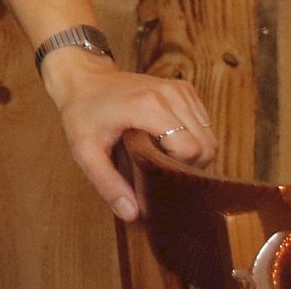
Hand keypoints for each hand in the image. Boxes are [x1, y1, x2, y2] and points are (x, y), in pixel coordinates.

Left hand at [41, 49, 215, 220]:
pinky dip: (193, 135)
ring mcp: (179, 88)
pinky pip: (204, 122)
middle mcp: (170, 93)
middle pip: (206, 145)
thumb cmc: (82, 113)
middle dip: (188, 163)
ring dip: (192, 150)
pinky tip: (166, 136)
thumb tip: (131, 213)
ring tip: (160, 150)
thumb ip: (107, 183)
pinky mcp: (184, 88)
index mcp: (149, 106)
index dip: (178, 167)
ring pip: (209, 135)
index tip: (154, 167)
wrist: (82, 78)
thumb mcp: (85, 151)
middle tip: (157, 163)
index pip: (192, 150)